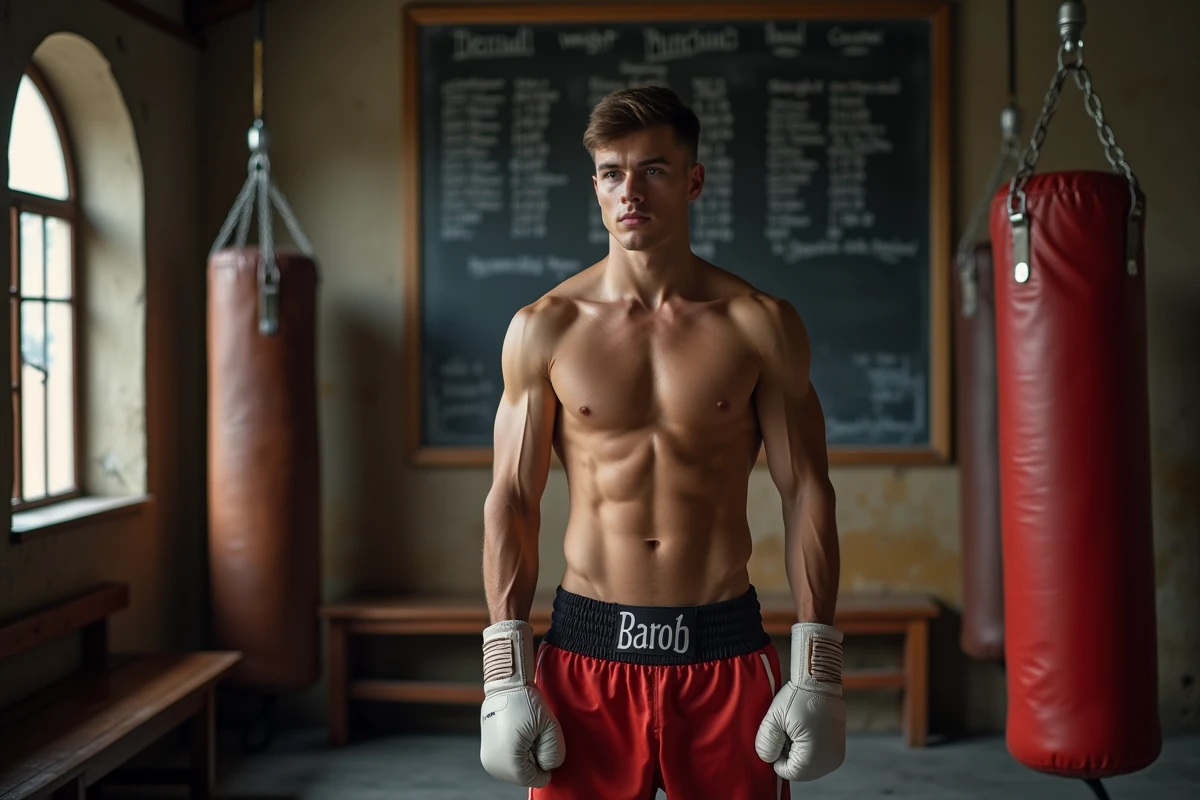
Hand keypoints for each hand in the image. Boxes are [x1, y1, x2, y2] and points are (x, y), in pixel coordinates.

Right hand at [479, 620, 564, 786]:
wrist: (505, 685)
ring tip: (526, 734)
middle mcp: (494, 764)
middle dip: (534, 761)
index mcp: (509, 761)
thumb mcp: (550, 727)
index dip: (545, 764)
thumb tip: (547, 767)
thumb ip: (554, 753)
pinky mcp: (486, 751)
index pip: (534, 779)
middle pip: (523, 776)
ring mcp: (487, 758)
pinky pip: (506, 761)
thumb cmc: (527, 702)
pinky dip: (515, 753)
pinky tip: (517, 734)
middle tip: (535, 737)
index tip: (544, 742)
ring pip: (514, 770)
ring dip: (525, 758)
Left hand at [755, 622, 846, 780]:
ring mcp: (836, 755)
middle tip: (786, 731)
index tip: (777, 737)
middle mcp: (830, 760)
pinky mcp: (839, 748)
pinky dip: (809, 749)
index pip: (789, 772)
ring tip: (795, 729)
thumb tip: (767, 759)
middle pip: (800, 771)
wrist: (820, 680)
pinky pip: (819, 757)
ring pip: (809, 765)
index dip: (777, 758)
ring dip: (798, 753)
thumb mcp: (774, 718)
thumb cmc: (797, 697)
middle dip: (788, 755)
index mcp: (814, 756)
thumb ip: (766, 743)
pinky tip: (805, 730)